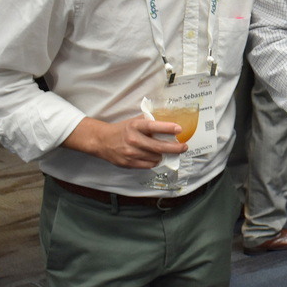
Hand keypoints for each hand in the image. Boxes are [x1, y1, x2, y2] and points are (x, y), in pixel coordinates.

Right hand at [62, 115, 187, 168]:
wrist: (102, 141)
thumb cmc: (123, 130)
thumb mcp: (134, 121)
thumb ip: (149, 121)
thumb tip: (169, 121)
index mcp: (135, 126)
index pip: (153, 126)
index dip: (167, 128)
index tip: (179, 129)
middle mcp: (133, 140)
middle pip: (158, 146)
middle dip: (175, 148)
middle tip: (184, 147)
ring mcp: (131, 153)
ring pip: (156, 157)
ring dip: (164, 155)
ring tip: (167, 151)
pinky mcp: (129, 163)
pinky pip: (149, 165)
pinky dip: (155, 161)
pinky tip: (156, 157)